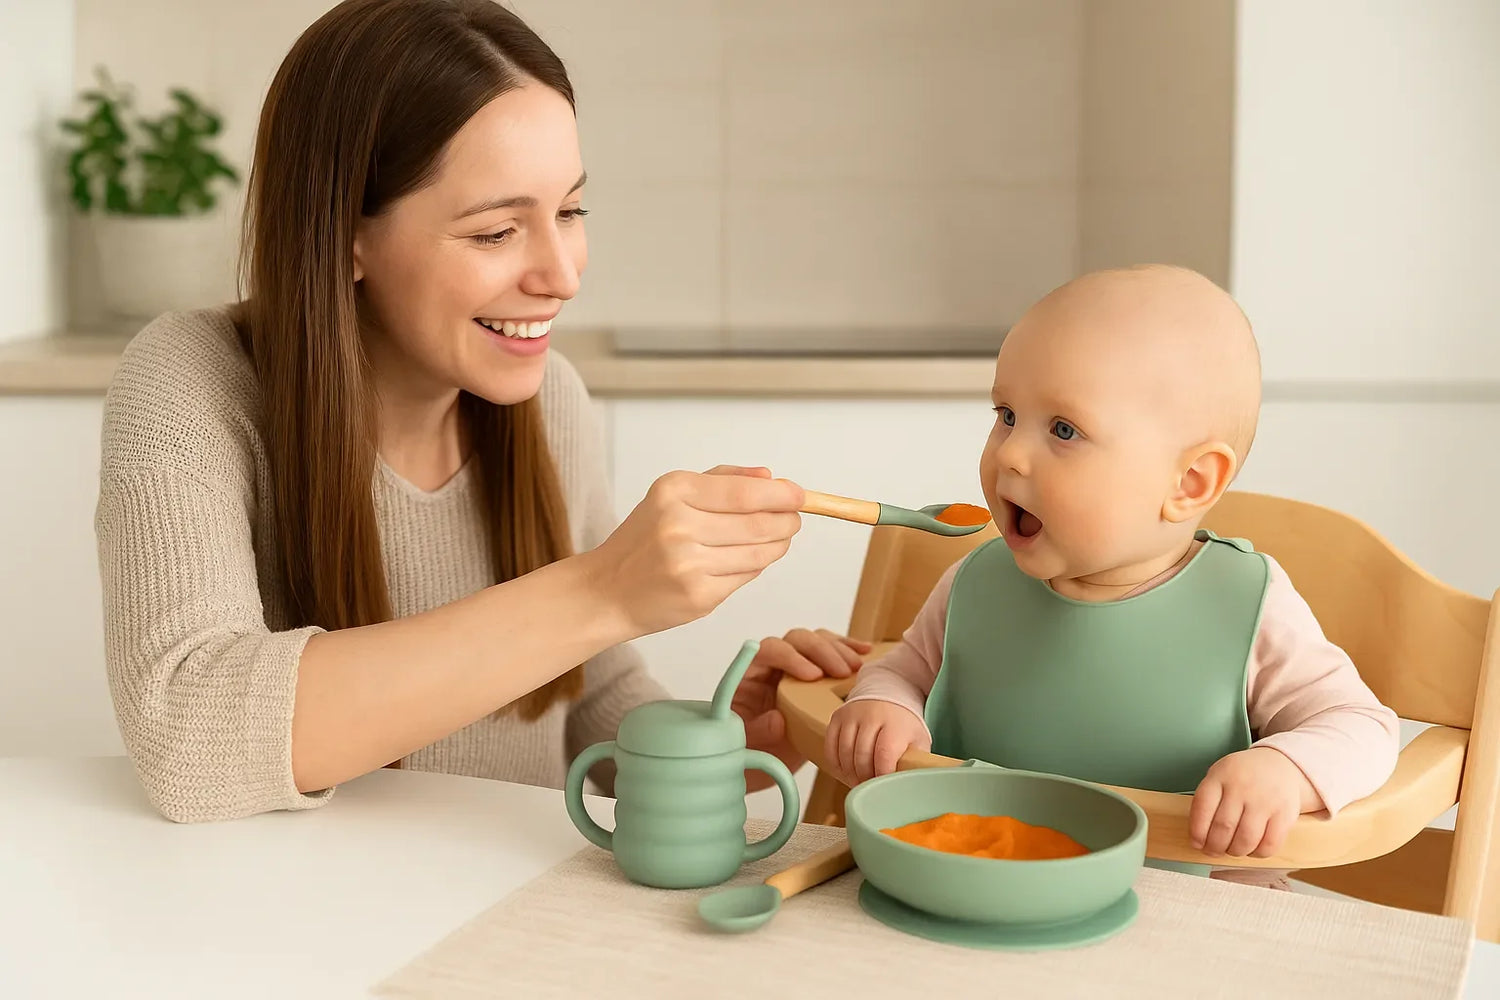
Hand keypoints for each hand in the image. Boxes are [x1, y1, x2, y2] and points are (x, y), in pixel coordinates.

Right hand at [586, 466, 803, 636]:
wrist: (607, 590)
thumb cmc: (643, 540)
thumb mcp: (671, 495)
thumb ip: (722, 480)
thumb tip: (770, 477)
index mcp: (673, 491)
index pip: (745, 492)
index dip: (781, 494)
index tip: (799, 495)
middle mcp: (679, 526)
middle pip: (759, 523)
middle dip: (787, 521)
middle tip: (793, 519)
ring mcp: (689, 565)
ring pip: (759, 553)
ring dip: (778, 545)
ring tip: (777, 538)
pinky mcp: (699, 597)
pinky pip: (746, 578)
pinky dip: (756, 567)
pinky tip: (747, 559)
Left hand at [734, 629, 871, 788]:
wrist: (762, 761)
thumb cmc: (750, 749)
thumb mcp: (748, 745)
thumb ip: (757, 731)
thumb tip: (777, 719)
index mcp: (751, 674)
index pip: (770, 650)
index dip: (791, 657)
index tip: (813, 675)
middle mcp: (773, 664)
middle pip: (797, 640)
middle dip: (822, 651)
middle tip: (842, 672)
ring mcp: (795, 666)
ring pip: (817, 641)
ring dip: (839, 649)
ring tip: (855, 668)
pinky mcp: (815, 674)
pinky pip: (831, 651)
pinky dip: (848, 649)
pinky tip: (865, 652)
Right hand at [825, 699, 930, 786]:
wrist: (889, 694)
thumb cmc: (904, 724)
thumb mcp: (918, 740)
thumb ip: (915, 761)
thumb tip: (910, 785)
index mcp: (895, 724)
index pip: (884, 753)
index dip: (882, 774)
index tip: (884, 787)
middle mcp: (872, 716)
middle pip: (861, 755)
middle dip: (865, 778)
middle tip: (870, 789)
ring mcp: (852, 715)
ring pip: (844, 753)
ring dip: (850, 774)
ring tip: (859, 783)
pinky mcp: (837, 717)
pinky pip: (830, 747)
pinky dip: (836, 764)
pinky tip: (846, 771)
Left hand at [1189, 747, 1322, 857]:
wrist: (1279, 764)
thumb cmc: (1242, 776)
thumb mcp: (1219, 775)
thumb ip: (1208, 800)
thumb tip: (1199, 838)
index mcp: (1221, 776)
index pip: (1202, 808)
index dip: (1197, 832)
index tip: (1197, 843)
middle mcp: (1243, 786)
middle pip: (1223, 827)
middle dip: (1215, 847)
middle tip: (1213, 851)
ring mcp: (1265, 800)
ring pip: (1245, 839)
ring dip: (1235, 851)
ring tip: (1232, 850)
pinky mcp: (1285, 814)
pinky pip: (1269, 844)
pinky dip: (1257, 853)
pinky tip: (1252, 849)